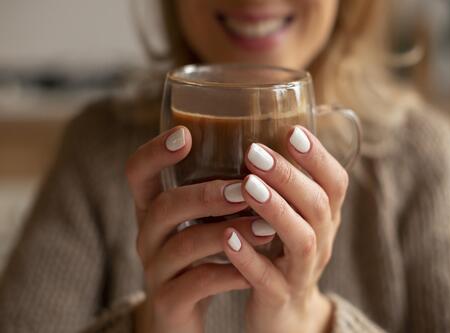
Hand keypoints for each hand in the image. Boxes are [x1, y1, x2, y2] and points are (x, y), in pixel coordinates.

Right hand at [126, 126, 273, 332]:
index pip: (138, 173)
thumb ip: (216, 192)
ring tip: (266, 228)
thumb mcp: (201, 221)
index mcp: (153, 209)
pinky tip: (256, 268)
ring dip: (226, 233)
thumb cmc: (200, 256)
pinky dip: (230, 273)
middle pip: (164, 206)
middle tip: (244, 189)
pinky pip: (198, 284)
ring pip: (183, 245)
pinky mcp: (169, 302)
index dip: (154, 152)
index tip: (185, 134)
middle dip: (205, 195)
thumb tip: (261, 151)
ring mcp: (156, 269)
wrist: (184, 315)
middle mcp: (148, 235)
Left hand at [222, 126, 347, 332]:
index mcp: (325, 217)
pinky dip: (249, 258)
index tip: (292, 130)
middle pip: (318, 206)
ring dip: (276, 210)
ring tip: (247, 186)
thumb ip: (286, 184)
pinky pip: (268, 280)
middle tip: (254, 152)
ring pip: (301, 240)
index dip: (318, 157)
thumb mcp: (293, 217)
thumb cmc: (283, 252)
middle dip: (289, 176)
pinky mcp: (279, 297)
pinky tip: (227, 237)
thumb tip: (261, 129)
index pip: (335, 183)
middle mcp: (321, 241)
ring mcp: (302, 271)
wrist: (286, 314)